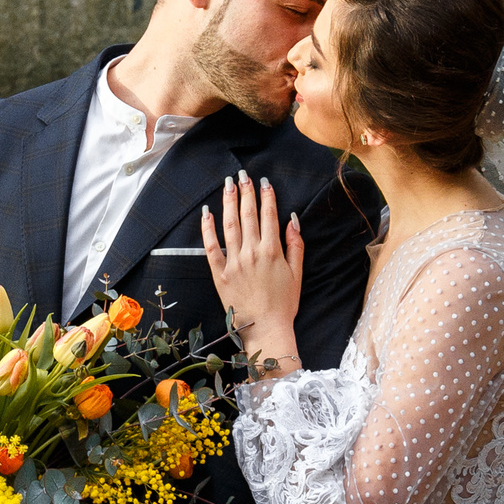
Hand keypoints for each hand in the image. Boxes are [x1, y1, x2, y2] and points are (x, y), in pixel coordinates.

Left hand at [201, 172, 303, 358]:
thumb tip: (292, 220)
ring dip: (228, 202)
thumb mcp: (297, 273)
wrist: (266, 328)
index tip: (263, 182)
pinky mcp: (220, 274)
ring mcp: (234, 262)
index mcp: (272, 251)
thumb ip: (296, 245)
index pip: (269, 215)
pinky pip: (211, 247)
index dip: (266, 196)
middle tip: (243, 175)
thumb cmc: (284, 303)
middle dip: (245, 192)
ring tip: (228, 184)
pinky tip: (207, 213)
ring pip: (230, 225)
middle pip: (248, 215)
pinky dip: (208, 228)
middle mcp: (252, 252)